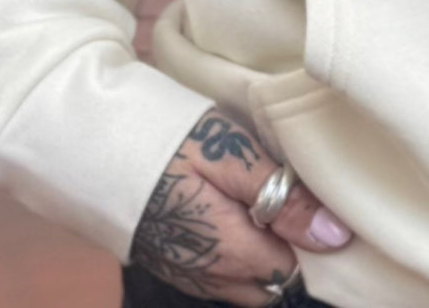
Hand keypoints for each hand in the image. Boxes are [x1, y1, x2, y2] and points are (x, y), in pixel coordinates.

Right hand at [129, 105, 352, 306]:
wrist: (95, 149)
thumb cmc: (171, 143)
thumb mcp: (232, 157)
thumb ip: (281, 198)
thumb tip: (333, 236)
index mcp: (233, 253)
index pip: (294, 270)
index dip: (309, 239)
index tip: (311, 202)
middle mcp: (211, 279)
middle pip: (272, 284)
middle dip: (288, 253)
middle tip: (288, 202)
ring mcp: (189, 277)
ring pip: (245, 284)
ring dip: (260, 253)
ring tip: (261, 203)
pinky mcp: (173, 267)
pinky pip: (218, 277)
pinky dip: (234, 254)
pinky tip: (232, 214)